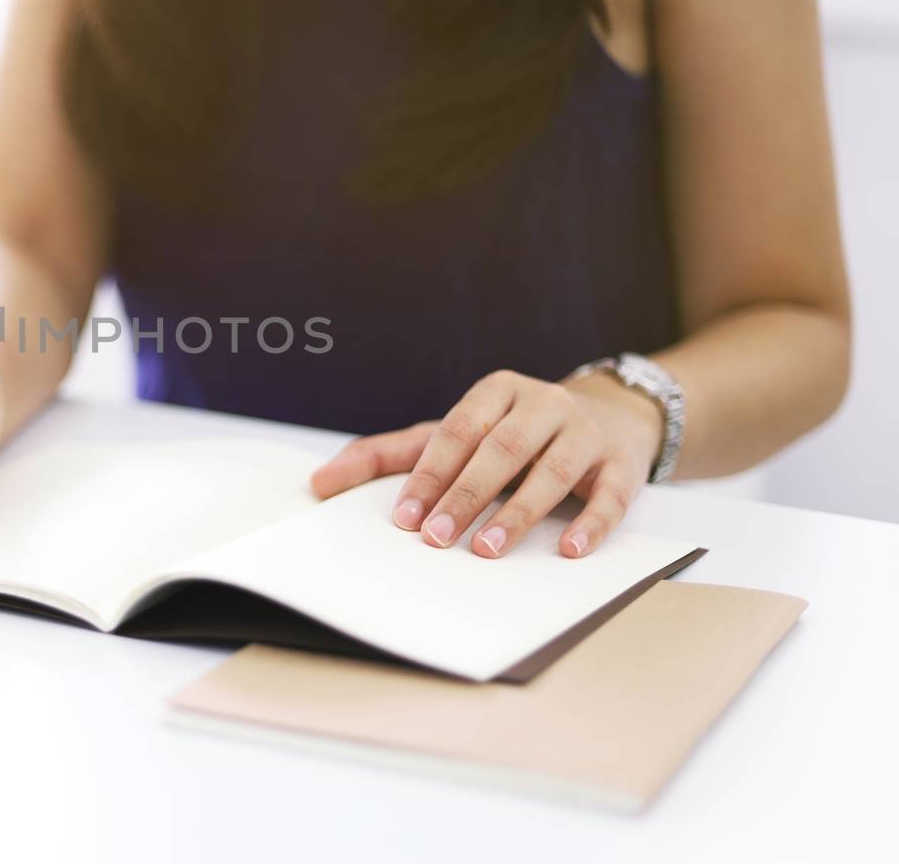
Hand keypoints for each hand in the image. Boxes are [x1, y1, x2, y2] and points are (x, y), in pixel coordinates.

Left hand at [310, 369, 662, 557]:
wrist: (611, 413)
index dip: (428, 475)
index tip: (403, 517)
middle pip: (500, 448)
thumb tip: (318, 483)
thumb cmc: (514, 431)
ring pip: (553, 469)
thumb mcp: (454, 432)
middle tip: (436, 538)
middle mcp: (541, 403)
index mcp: (495, 391)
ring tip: (487, 549)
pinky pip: (610, 494)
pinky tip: (570, 550)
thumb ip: (390, 454)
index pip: (455, 431)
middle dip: (465, 495)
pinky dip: (591, 523)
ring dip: (518, 512)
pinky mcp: (622, 463)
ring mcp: (586, 431)